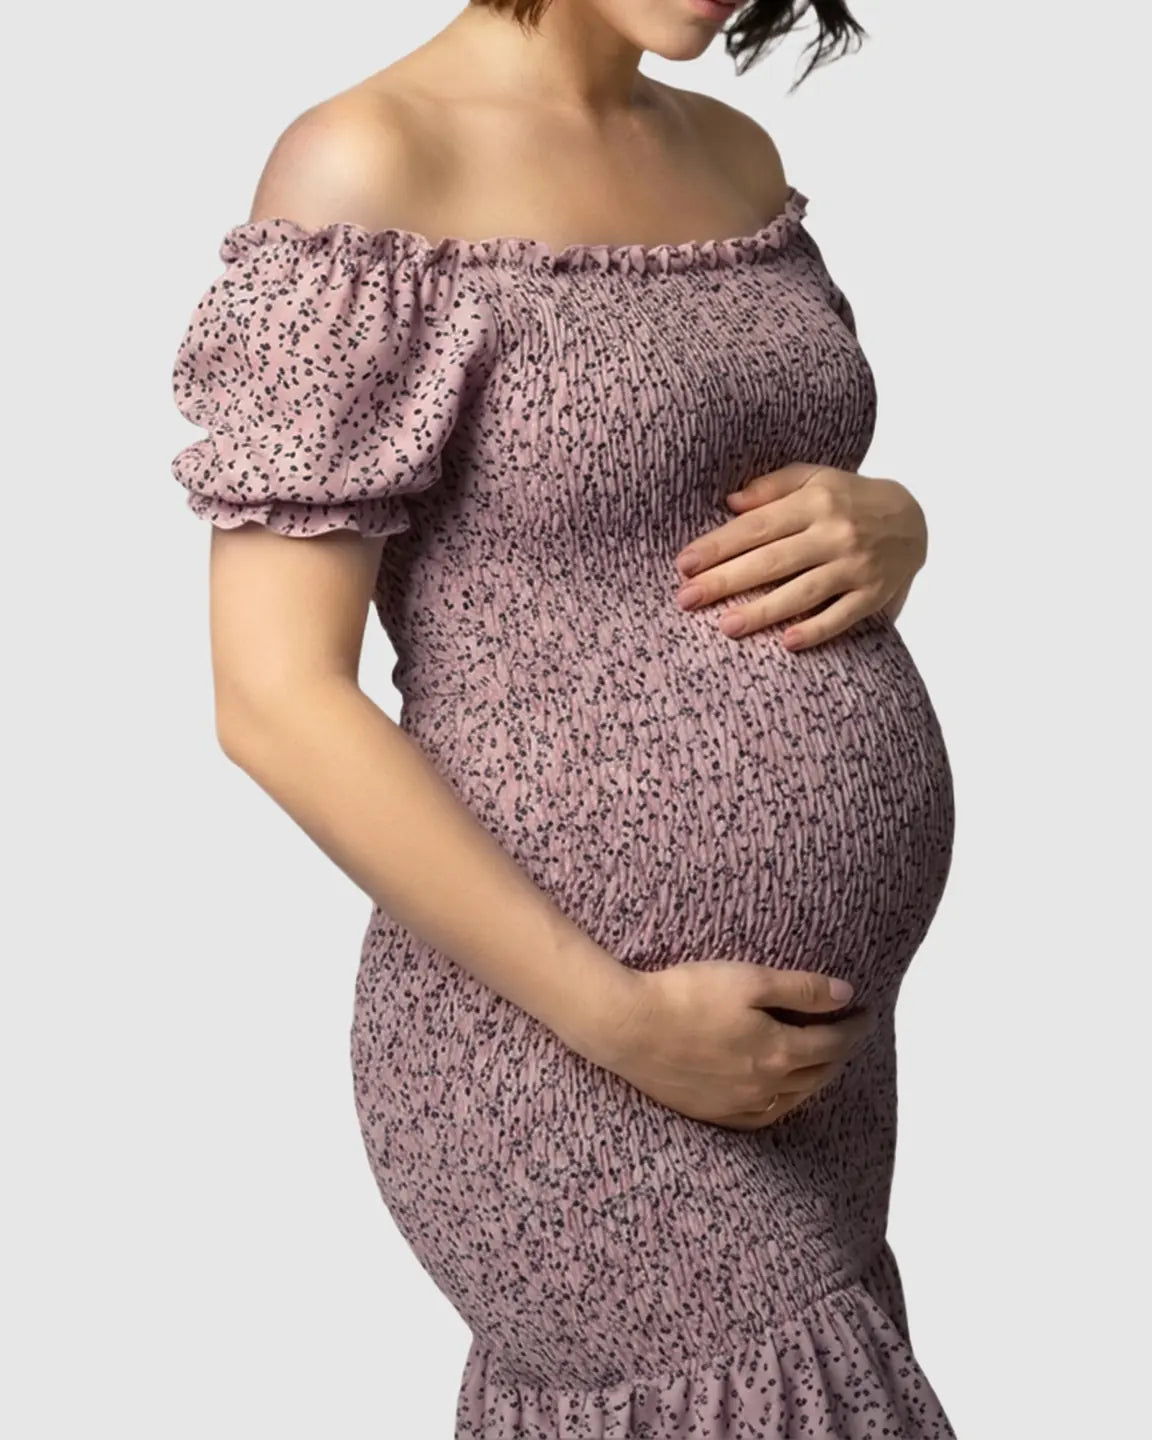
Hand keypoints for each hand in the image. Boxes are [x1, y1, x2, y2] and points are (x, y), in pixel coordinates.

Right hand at [594, 960, 875, 1130]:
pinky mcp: (711, 1111)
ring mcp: (738, 1104)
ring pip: (794, 1097)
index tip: (864, 1012)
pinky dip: (783, 1104)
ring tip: (823, 1060)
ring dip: (816, 1077)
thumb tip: (845, 996)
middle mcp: (766, 1086)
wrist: (629, 1027)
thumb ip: (801, 989)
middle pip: (818, 1072)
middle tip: (849, 1033)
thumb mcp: (750, 979)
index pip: (833, 1042)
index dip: (854, 1027)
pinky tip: (781, 1094)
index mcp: (779, 1051)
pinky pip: (762, 1117)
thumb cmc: (687, 995)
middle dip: (840, 1052)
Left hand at [673, 462, 927, 650]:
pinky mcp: (874, 595)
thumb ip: (772, 486)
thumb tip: (730, 502)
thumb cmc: (850, 498)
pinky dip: (816, 630)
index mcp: (816, 502)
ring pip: (804, 592)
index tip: (684, 564)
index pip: (757, 527)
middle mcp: (836, 533)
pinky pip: (842, 616)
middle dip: (726, 581)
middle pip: (773, 561)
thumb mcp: (815, 478)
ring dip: (763, 611)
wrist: (914, 520)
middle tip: (687, 599)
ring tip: (726, 627)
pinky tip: (787, 642)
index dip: (719, 545)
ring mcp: (856, 566)